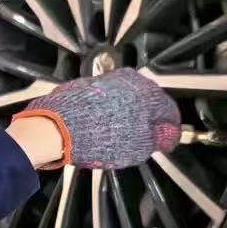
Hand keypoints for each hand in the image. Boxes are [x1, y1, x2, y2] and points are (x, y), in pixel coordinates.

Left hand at [12, 67, 180, 168]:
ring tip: (119, 138)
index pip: (169, 110)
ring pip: (125, 99)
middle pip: (147, 102)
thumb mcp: (139, 147)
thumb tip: (166, 136)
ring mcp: (106, 81)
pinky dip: (107, 112)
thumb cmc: (99, 136)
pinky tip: (101, 129)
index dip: (169, 129)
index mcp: (148, 92)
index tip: (166, 140)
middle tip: (143, 140)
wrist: (57, 128)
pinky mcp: (86, 86)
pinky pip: (105, 100)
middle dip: (147, 120)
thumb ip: (158, 139)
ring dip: (126, 115)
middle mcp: (128, 81)